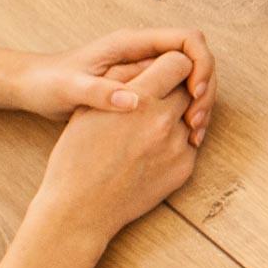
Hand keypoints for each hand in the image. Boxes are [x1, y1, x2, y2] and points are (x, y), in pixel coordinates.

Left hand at [12, 28, 215, 145]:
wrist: (31, 87)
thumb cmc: (47, 83)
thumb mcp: (70, 89)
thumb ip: (100, 93)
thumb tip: (135, 101)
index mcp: (133, 43)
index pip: (188, 41)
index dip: (200, 65)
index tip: (193, 94)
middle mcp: (144, 52)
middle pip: (197, 61)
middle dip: (205, 89)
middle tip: (196, 122)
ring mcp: (146, 68)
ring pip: (191, 79)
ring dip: (200, 104)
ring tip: (194, 132)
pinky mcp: (144, 85)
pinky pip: (178, 93)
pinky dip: (187, 112)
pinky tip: (183, 136)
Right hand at [26, 50, 202, 246]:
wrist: (81, 207)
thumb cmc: (76, 155)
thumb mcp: (89, 108)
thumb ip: (122, 79)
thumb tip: (150, 60)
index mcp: (139, 99)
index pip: (180, 62)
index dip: (172, 65)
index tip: (163, 72)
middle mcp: (163, 120)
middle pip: (189, 89)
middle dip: (177, 90)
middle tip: (158, 98)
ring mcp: (177, 145)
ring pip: (191, 116)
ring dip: (177, 117)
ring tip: (150, 128)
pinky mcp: (185, 167)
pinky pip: (189, 143)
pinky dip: (176, 143)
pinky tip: (152, 151)